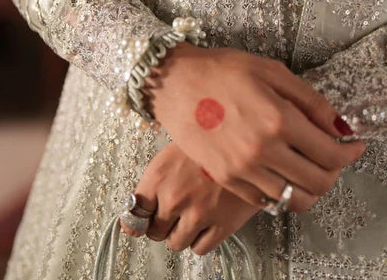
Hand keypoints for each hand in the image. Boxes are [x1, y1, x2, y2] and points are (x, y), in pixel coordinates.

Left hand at [119, 141, 258, 255]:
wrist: (251, 137)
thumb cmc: (214, 138)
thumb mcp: (178, 146)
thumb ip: (157, 178)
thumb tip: (137, 207)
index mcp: (159, 174)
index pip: (135, 212)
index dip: (141, 216)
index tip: (145, 218)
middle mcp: (174, 196)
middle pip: (155, 231)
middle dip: (164, 223)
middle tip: (177, 211)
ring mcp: (198, 213)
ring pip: (176, 243)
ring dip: (183, 233)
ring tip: (194, 214)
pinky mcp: (221, 225)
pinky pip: (200, 248)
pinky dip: (202, 239)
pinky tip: (208, 221)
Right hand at [141, 42, 366, 209]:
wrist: (175, 84)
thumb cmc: (223, 70)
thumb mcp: (273, 71)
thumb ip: (311, 101)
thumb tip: (341, 126)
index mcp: (279, 119)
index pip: (331, 153)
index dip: (350, 152)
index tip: (355, 145)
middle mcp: (263, 151)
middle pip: (318, 182)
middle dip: (336, 171)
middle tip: (336, 156)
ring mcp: (243, 170)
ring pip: (295, 198)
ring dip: (311, 185)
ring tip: (311, 164)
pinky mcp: (227, 180)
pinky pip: (268, 201)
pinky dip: (284, 192)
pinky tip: (284, 170)